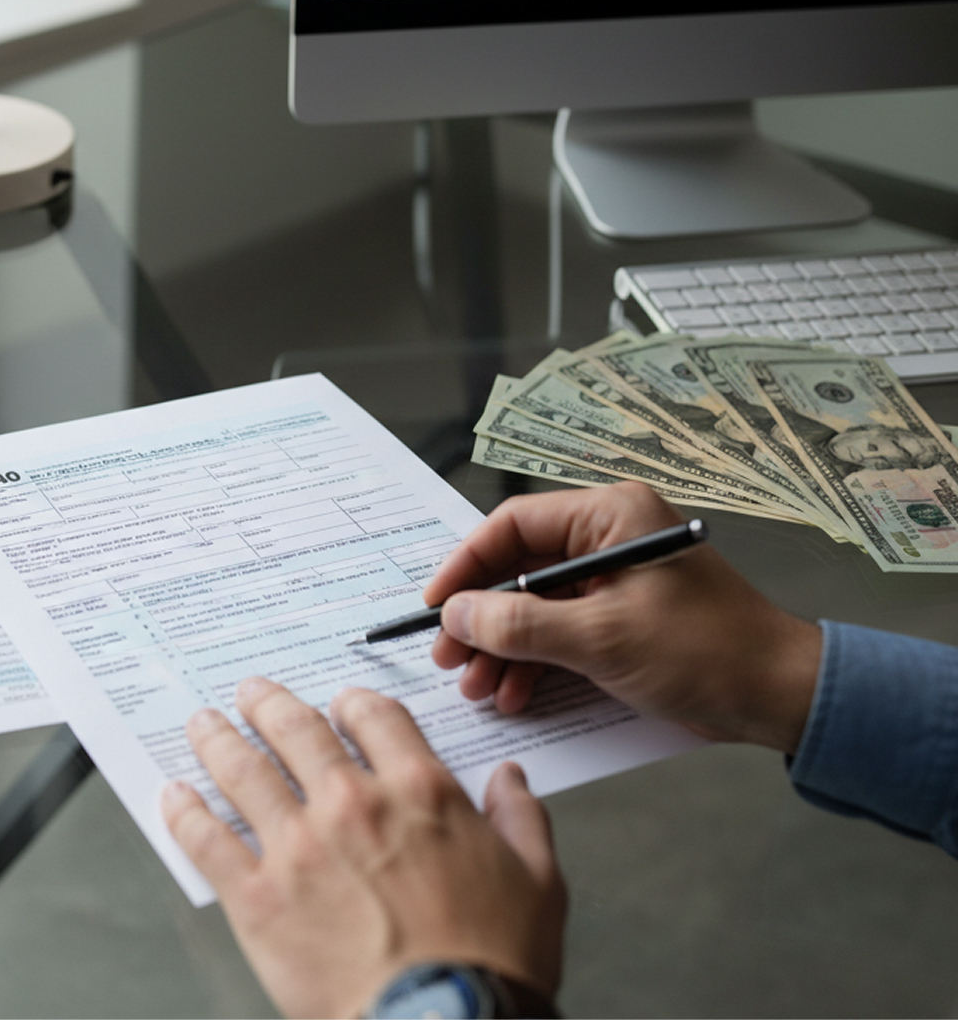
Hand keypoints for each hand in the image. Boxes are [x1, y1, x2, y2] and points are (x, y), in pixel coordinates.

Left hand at [162, 678, 565, 1018]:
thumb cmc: (493, 963)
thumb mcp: (538, 881)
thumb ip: (521, 819)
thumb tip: (511, 780)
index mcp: (420, 792)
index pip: (375, 718)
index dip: (352, 704)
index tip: (338, 704)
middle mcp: (352, 804)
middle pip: (296, 730)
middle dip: (267, 704)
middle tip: (250, 693)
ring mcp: (299, 847)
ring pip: (244, 770)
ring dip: (218, 740)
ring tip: (202, 724)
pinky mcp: (259, 897)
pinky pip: (209, 840)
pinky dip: (186, 812)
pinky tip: (174, 796)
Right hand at [423, 482, 821, 753]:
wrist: (779, 697)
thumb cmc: (704, 652)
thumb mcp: (600, 638)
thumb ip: (520, 625)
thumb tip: (455, 615)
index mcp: (609, 518)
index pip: (513, 526)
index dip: (465, 566)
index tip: (435, 606)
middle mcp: (608, 539)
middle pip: (518, 570)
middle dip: (481, 620)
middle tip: (450, 659)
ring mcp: (613, 582)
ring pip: (534, 608)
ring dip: (502, 649)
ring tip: (479, 689)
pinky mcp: (620, 620)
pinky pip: (559, 634)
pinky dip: (534, 663)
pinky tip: (515, 695)